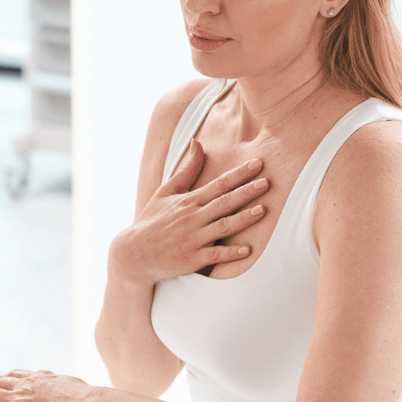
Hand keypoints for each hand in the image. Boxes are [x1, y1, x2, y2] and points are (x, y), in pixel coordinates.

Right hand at [110, 140, 268, 284]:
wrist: (134, 254)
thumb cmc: (152, 220)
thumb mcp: (166, 192)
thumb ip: (186, 169)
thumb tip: (198, 142)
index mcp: (188, 201)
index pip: (218, 184)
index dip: (239, 174)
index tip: (258, 164)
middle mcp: (192, 218)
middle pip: (224, 202)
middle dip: (247, 192)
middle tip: (267, 183)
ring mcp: (192, 239)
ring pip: (222, 227)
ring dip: (243, 219)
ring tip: (263, 211)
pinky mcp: (191, 259)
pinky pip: (215, 256)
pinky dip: (231, 254)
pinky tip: (247, 250)